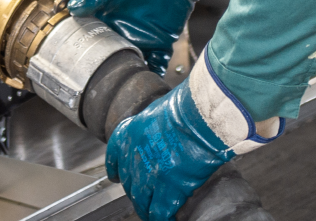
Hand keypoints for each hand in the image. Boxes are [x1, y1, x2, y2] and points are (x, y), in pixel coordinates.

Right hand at [69, 0, 238, 74]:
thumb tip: (73, 8)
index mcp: (108, 21)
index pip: (95, 42)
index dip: (89, 54)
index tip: (82, 66)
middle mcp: (123, 33)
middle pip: (113, 58)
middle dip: (108, 71)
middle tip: (102, 84)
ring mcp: (142, 38)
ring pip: (134, 63)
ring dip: (131, 75)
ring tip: (124, 89)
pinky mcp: (162, 41)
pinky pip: (158, 62)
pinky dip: (154, 72)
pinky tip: (147, 80)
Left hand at [106, 47, 282, 220]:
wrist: (201, 117)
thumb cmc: (187, 107)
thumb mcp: (159, 112)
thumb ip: (155, 129)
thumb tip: (162, 138)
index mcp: (131, 133)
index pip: (114, 155)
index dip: (115, 168)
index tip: (115, 176)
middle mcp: (135, 155)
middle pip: (129, 181)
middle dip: (135, 191)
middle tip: (142, 196)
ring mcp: (150, 173)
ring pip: (141, 200)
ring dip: (145, 208)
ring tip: (151, 213)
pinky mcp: (170, 188)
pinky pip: (160, 211)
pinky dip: (161, 217)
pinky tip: (166, 218)